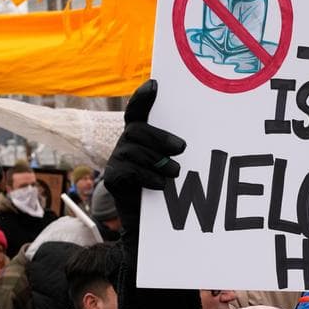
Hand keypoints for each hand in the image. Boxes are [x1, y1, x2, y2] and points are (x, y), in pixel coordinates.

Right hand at [102, 80, 185, 236]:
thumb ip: (176, 150)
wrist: (147, 224)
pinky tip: (161, 186)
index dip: (142, 97)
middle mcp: (125, 144)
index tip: (155, 84)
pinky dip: (147, 177)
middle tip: (182, 148)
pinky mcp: (112, 178)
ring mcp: (116, 160)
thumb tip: (197, 140)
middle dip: (159, 137)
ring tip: (175, 173)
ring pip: (134, 150)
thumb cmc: (165, 189)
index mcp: (140, 136)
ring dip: (158, 161)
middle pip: (136, 130)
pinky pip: (128, 171)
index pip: (137, 110)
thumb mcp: (172, 165)